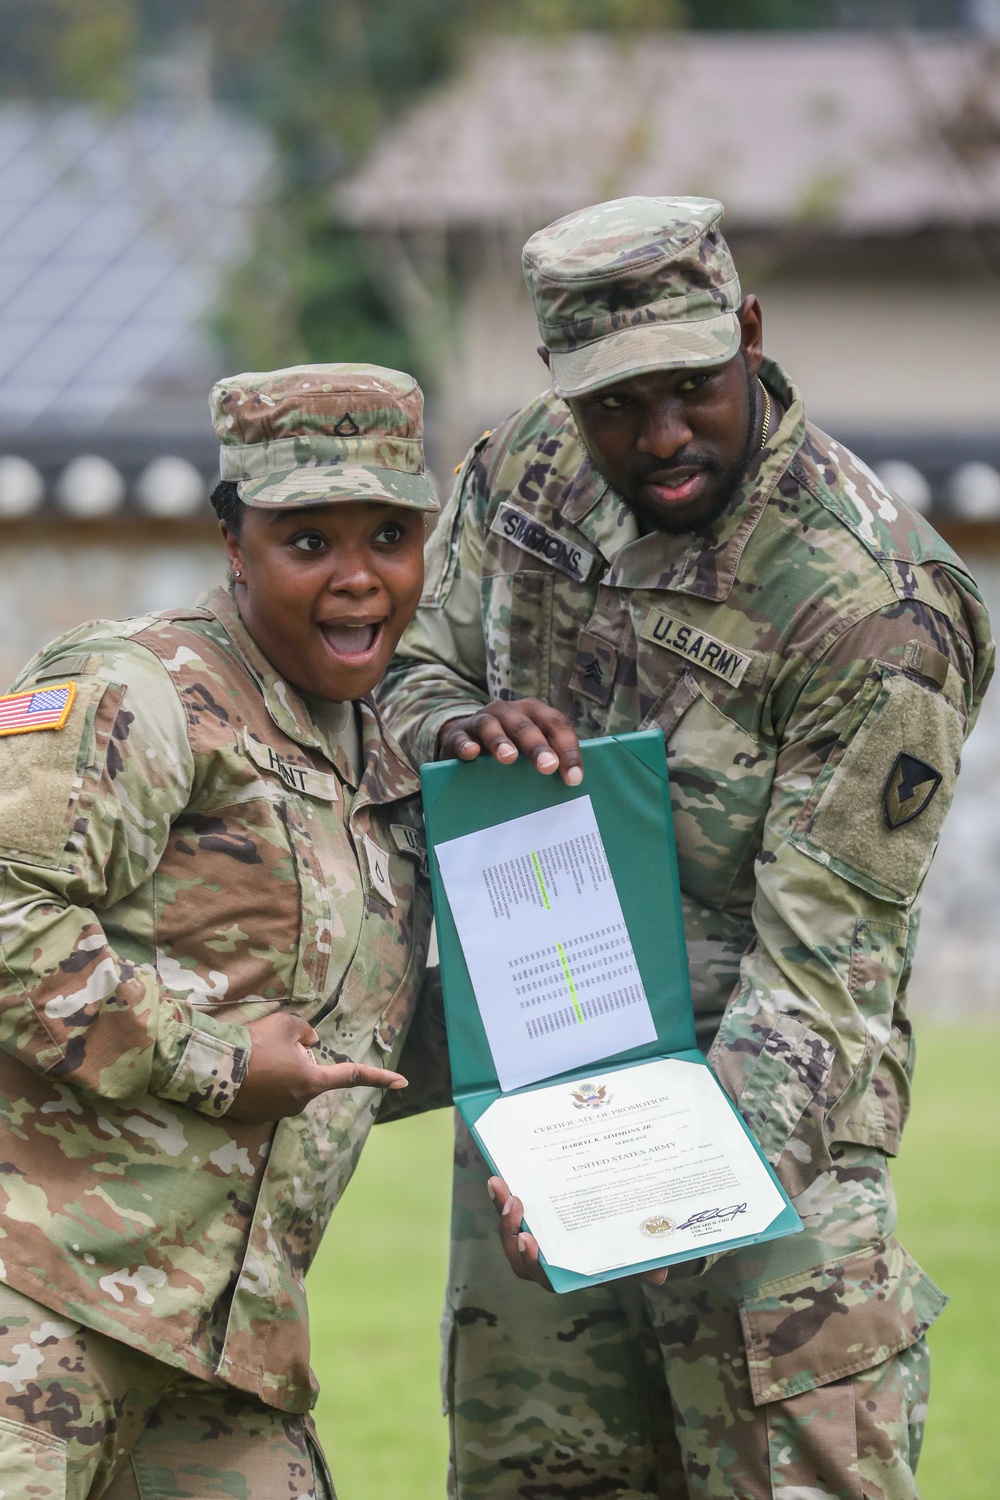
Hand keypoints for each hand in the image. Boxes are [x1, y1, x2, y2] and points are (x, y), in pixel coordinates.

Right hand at [227, 1011, 406, 1123]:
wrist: (213, 1070)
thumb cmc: (254, 1044)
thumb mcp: (286, 1024)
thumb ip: (307, 1031)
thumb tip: (311, 1043)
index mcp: (312, 1081)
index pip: (352, 1076)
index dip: (379, 1077)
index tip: (403, 1082)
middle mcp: (300, 1103)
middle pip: (309, 1075)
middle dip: (296, 1060)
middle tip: (268, 1048)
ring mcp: (278, 1113)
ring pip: (288, 1083)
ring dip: (276, 1071)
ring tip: (252, 1061)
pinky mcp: (258, 1118)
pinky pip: (269, 1094)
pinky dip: (261, 1082)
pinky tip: (244, 1075)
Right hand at [439, 698, 582, 785]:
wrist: (464, 740)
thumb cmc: (508, 747)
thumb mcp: (529, 748)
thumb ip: (548, 758)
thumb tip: (572, 785)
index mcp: (533, 712)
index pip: (556, 724)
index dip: (567, 749)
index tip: (573, 778)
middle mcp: (508, 711)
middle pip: (525, 725)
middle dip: (538, 745)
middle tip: (548, 767)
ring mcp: (480, 721)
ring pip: (491, 726)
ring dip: (501, 741)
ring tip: (509, 758)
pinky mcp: (456, 735)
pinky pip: (461, 738)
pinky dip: (466, 744)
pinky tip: (472, 753)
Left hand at [487, 1176, 668, 1290]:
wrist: (625, 1228)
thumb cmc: (629, 1248)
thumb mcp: (640, 1255)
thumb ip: (646, 1263)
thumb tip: (659, 1274)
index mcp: (567, 1274)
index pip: (543, 1275)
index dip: (532, 1261)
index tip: (530, 1240)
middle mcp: (545, 1261)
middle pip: (517, 1253)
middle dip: (509, 1230)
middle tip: (513, 1203)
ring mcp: (535, 1239)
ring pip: (509, 1231)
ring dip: (501, 1210)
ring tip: (499, 1184)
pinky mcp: (529, 1218)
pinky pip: (510, 1212)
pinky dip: (501, 1198)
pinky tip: (498, 1178)